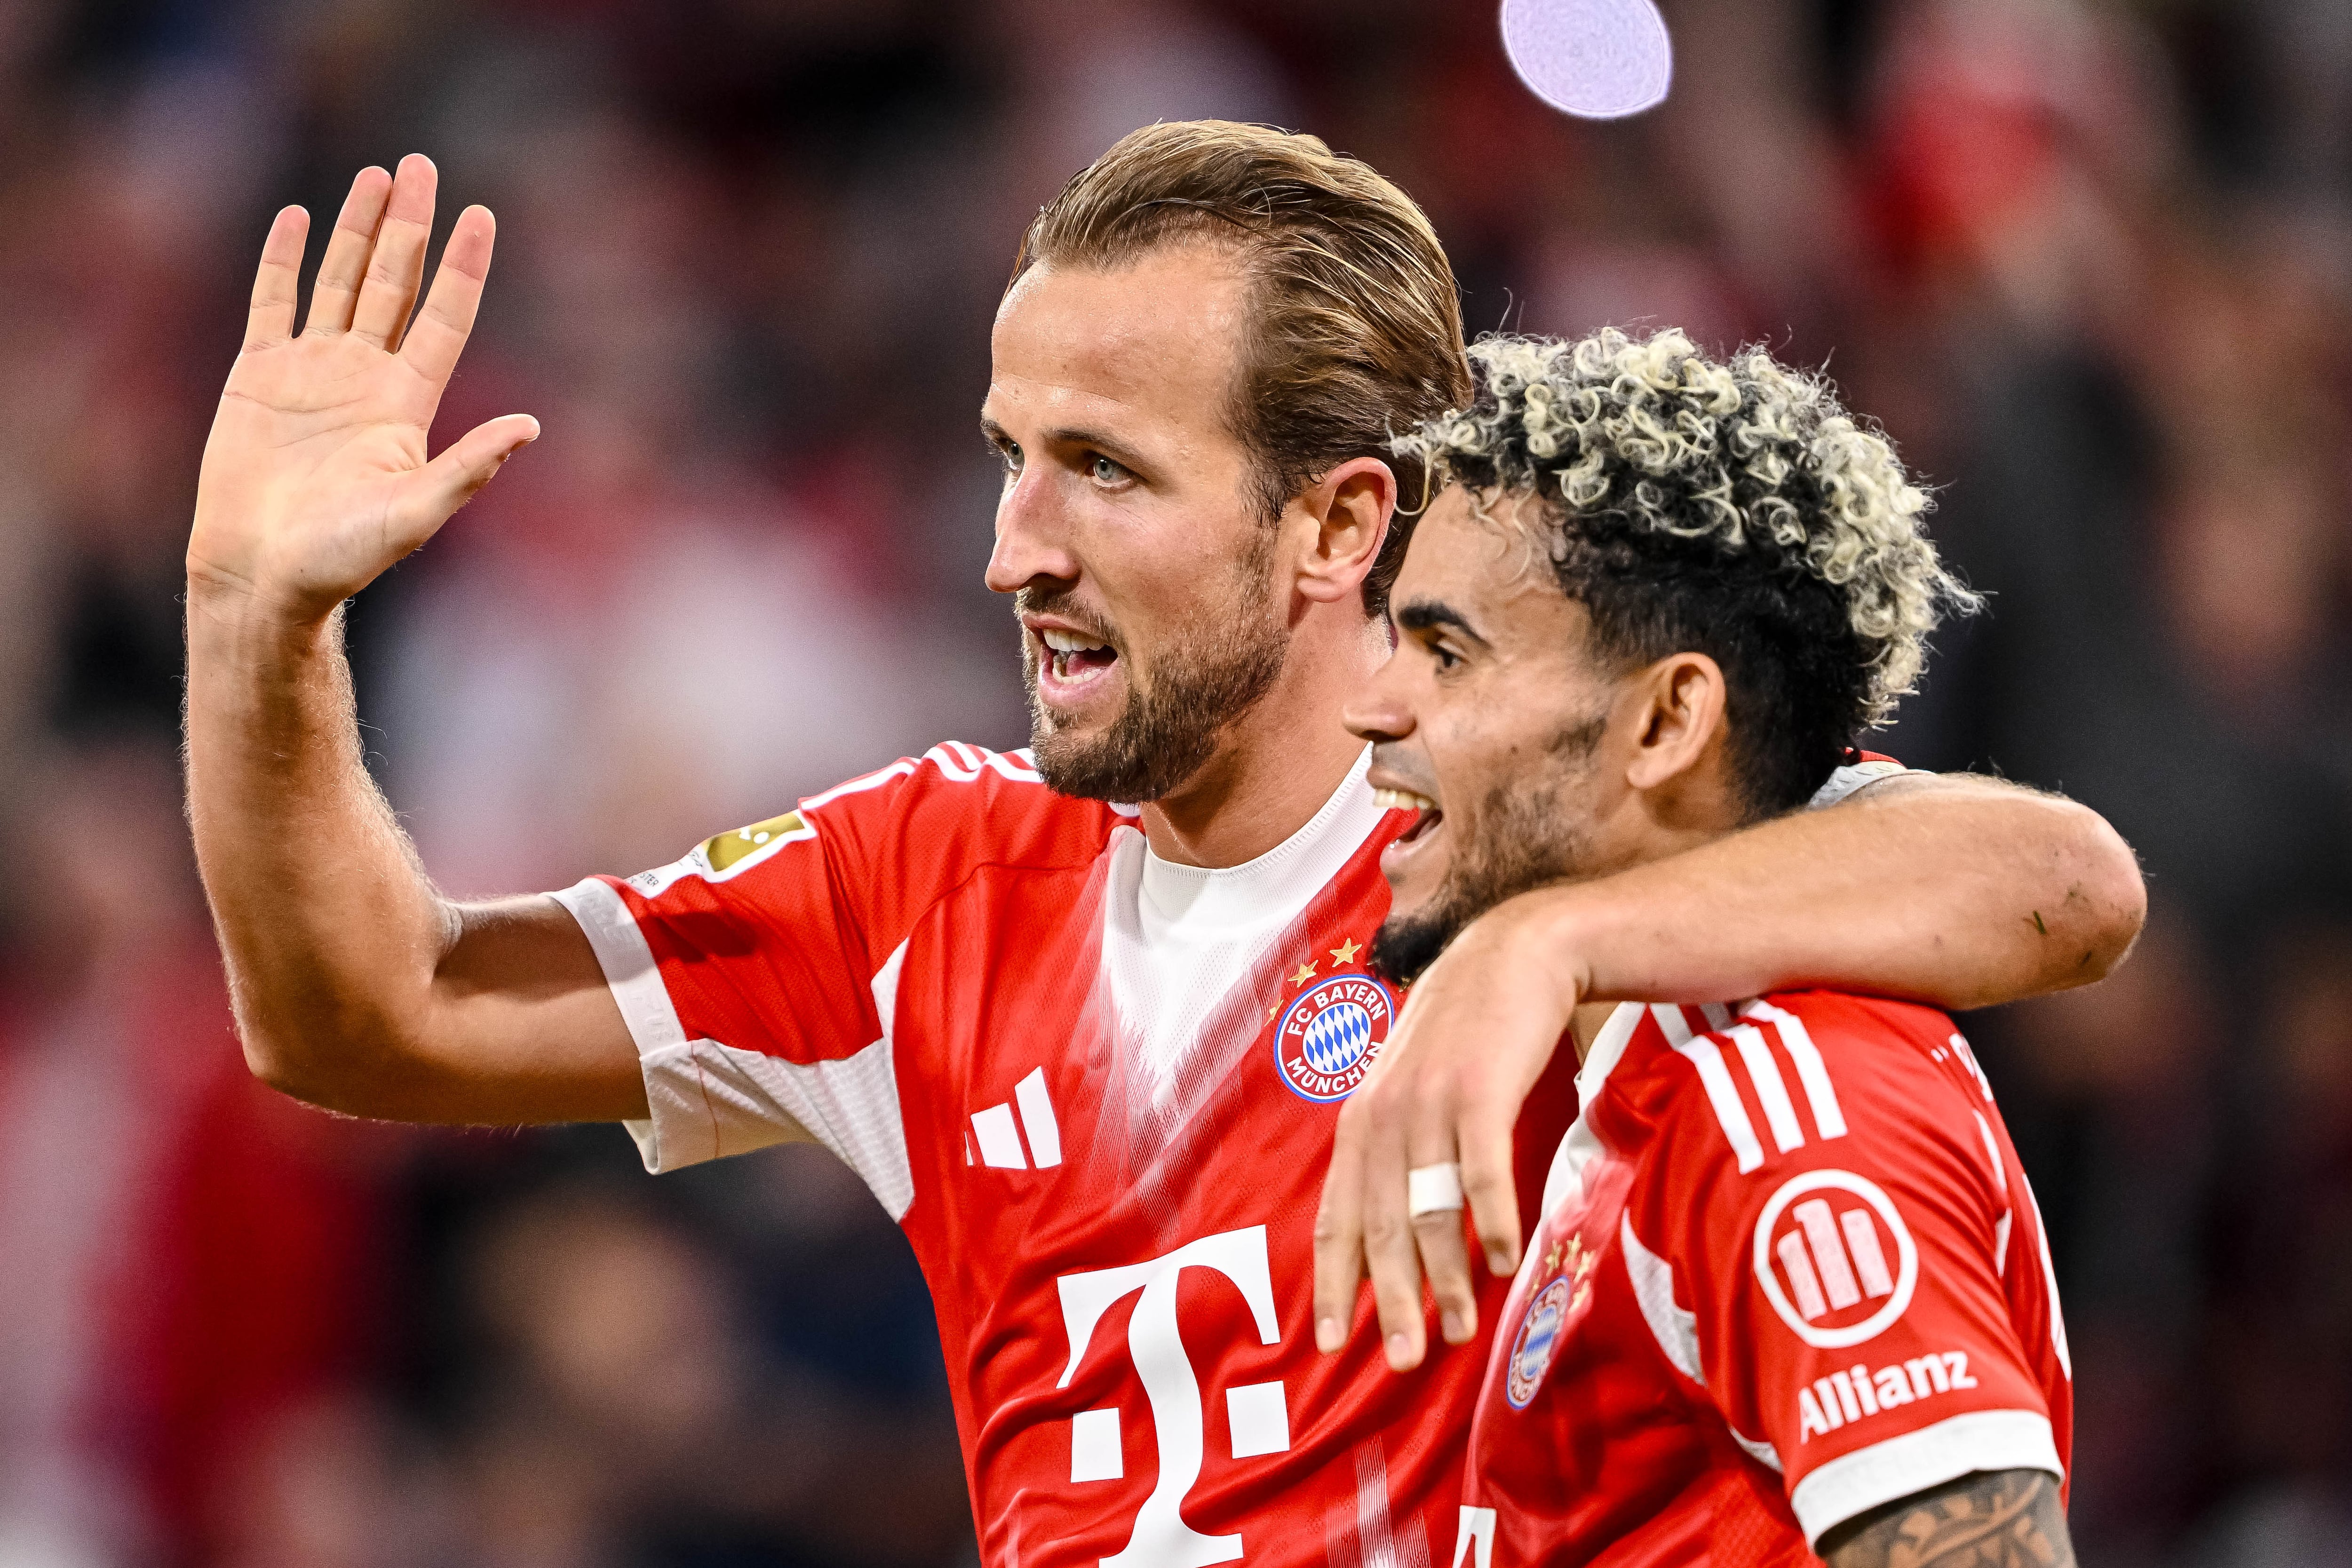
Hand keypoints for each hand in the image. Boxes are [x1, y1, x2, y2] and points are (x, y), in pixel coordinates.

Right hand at [189, 155, 537, 621]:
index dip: (462, 266)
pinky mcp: (259, 376)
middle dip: (409, 225)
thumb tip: (532, 427)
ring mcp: (312, 371)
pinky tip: (297, 219)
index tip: (481, 214)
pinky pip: (274, 304)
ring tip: (376, 175)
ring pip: (340, 282)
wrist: (265, 574)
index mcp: (407, 403)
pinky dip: (283, 261)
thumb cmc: (343, 558)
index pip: (444, 317)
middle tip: (421, 165)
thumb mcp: (417, 513)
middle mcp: (365, 377)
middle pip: (394, 283)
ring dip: (356, 229)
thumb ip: (470, 467)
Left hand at [1312, 888, 1587, 1370]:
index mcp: (1361, 1124)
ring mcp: (1430, 1103)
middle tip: (1400, 1361)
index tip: (1331, 1344)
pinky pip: (1480, 1170)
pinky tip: (1504, 1263)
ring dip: (1444, 1277)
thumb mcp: (1410, 1090)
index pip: (1336, 1218)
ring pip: (1429, 1210)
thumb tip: (1392, 1230)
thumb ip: (1396, 1153)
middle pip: (1379, 1227)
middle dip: (1388, 1300)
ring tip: (1457, 1331)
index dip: (1332, 1283)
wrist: (1511, 954)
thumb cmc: (1465, 1034)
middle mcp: (1384, 1117)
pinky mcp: (1479, 1090)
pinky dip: (1491, 1220)